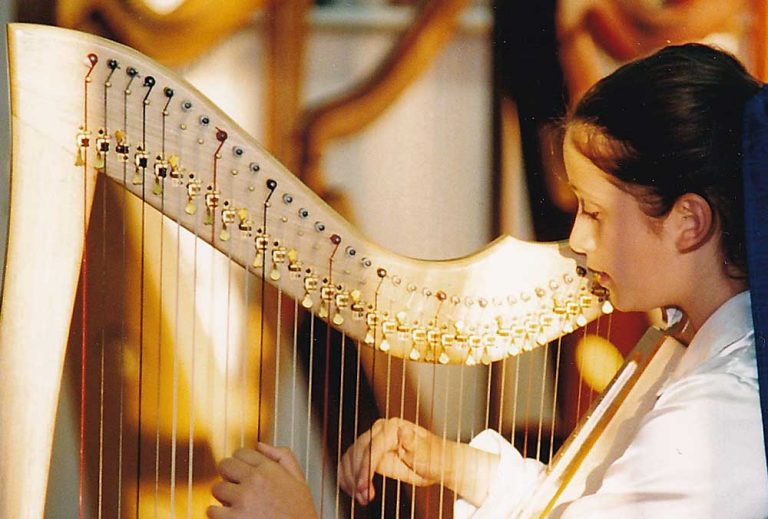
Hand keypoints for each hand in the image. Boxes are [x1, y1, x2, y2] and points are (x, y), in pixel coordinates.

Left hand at [207, 443, 317, 518]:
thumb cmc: (300, 513)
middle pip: (224, 465)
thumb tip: (260, 445)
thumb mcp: (299, 480)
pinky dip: (217, 514)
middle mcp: (254, 480)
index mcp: (269, 469)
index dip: (240, 462)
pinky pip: (212, 510)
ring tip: (234, 504)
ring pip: (217, 488)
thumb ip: (283, 456)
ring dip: (223, 496)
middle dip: (228, 475)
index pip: (241, 452)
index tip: (242, 471)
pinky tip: (230, 516)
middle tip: (235, 486)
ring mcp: (243, 500)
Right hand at [337, 418, 452, 504]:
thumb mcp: (427, 454)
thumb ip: (413, 443)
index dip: (365, 468)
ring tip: (361, 498)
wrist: (436, 463)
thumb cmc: (434, 458)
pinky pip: (350, 462)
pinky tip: (353, 491)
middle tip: (363, 498)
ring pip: (350, 457)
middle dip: (357, 477)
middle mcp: (379, 430)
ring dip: (351, 479)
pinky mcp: (368, 451)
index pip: (372, 447)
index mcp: (393, 427)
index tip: (363, 488)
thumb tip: (403, 431)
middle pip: (358, 452)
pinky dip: (347, 477)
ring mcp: (372, 440)